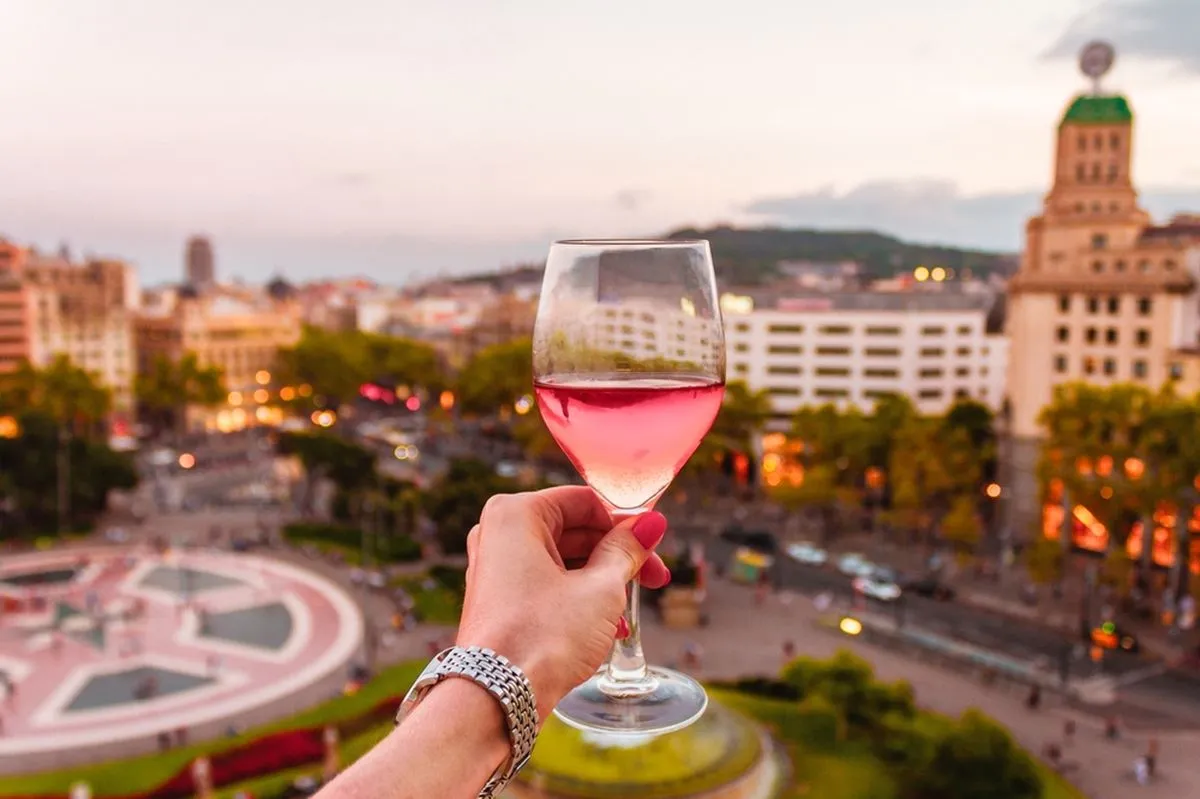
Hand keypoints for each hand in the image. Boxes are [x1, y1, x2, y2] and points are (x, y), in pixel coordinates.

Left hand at [455, 487, 670, 721]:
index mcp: (516, 514)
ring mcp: (496, 568)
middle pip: (575, 530)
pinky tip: (608, 628)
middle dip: (617, 555)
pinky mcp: (500, 601)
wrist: (495, 698)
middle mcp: (498, 534)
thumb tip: (651, 524)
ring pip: (564, 560)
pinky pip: (548, 585)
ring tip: (629, 610)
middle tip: (654, 578)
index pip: (586, 502)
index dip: (626, 523)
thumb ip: (627, 550)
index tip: (655, 543)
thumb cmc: (543, 636)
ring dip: (602, 581)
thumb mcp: (600, 588)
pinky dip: (579, 598)